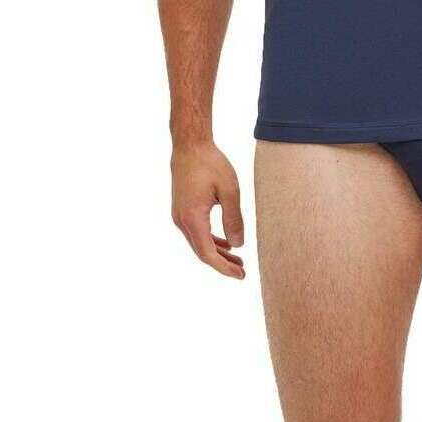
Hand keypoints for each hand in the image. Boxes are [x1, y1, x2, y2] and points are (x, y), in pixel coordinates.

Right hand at [171, 142, 246, 277]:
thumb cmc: (211, 164)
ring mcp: (179, 216)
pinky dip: (210, 240)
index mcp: (193, 218)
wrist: (189, 146)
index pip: (207, 254)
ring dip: (217, 252)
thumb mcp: (229, 190)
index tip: (241, 275)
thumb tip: (238, 245)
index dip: (224, 268)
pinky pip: (196, 232)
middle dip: (222, 263)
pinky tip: (225, 242)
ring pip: (198, 243)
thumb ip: (234, 219)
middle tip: (243, 271)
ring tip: (237, 259)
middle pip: (202, 252)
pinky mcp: (182, 210)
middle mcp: (182, 221)